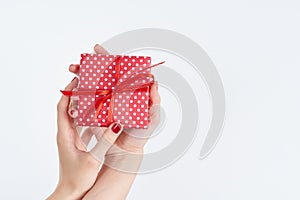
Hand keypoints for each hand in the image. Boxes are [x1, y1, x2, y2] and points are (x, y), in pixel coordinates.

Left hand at [47, 78, 123, 199]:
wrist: (70, 192)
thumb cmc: (77, 179)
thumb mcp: (93, 159)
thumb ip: (105, 142)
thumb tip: (116, 125)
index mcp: (65, 135)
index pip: (63, 108)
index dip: (68, 93)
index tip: (76, 80)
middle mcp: (66, 134)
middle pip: (68, 108)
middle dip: (76, 94)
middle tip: (88, 83)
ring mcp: (71, 139)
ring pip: (75, 116)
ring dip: (83, 105)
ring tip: (95, 95)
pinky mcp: (76, 143)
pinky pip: (81, 126)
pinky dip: (88, 117)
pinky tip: (100, 115)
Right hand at [69, 44, 160, 154]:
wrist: (127, 151)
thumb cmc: (141, 134)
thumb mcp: (152, 117)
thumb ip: (154, 100)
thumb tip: (153, 81)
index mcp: (126, 91)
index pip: (116, 71)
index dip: (107, 58)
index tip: (96, 48)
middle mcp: (113, 94)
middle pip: (98, 76)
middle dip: (85, 67)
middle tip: (76, 65)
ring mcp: (102, 104)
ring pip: (88, 87)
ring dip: (78, 79)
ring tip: (71, 74)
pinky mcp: (95, 115)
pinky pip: (84, 104)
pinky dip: (76, 99)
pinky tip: (71, 93)